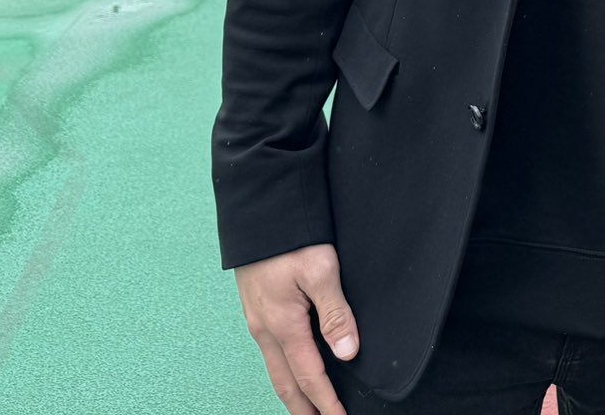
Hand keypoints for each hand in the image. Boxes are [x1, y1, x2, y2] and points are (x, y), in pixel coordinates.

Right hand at [235, 243, 359, 414]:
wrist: (259, 210)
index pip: (308, 376)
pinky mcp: (257, 308)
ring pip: (275, 368)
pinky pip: (270, 351)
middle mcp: (265, 329)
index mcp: (283, 325)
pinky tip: (294, 367)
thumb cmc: (291, 237)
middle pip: (285, 382)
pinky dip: (284, 370)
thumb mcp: (321, 271)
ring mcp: (257, 320)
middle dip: (303, 408)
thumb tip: (347, 353)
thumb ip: (336, 314)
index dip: (325, 402)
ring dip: (292, 392)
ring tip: (308, 407)